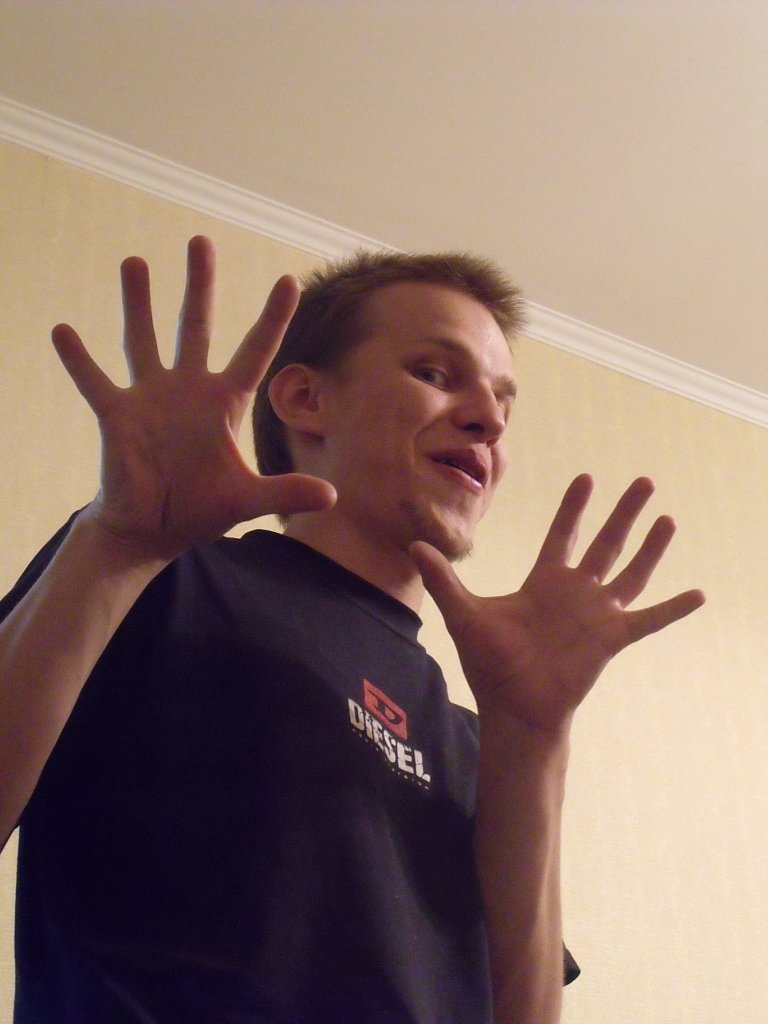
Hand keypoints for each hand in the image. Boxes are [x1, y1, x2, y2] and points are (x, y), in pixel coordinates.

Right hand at [51, 236, 335, 558]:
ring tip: (135, 261)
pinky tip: (63, 330)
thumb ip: (284, 492)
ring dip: (138, 303)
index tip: (291, 279)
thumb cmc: (199, 509)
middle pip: (196, 327)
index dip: (273, 317)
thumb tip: (332, 497)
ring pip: (143, 340)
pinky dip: (78, 359)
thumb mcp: (245, 499)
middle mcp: (188, 390)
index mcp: (224, 403)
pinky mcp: (116, 415)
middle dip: (199, 285)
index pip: (255, 351)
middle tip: (200, 241)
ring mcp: (150, 398)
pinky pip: (94, 381)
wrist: (152, 530)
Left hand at [410, 475, 704, 734]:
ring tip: (668, 518)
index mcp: (544, 582)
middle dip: (623, 512)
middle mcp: (575, 593)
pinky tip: (699, 593)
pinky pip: (650, 619)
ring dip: (651, 547)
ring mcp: (596, 615)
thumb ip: (443, 579)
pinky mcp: (612, 639)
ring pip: (631, 572)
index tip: (587, 478)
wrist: (514, 708)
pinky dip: (674, 608)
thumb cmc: (490, 664)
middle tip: (644, 482)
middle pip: (605, 543)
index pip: (562, 534)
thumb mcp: (464, 613)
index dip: (574, 507)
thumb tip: (413, 546)